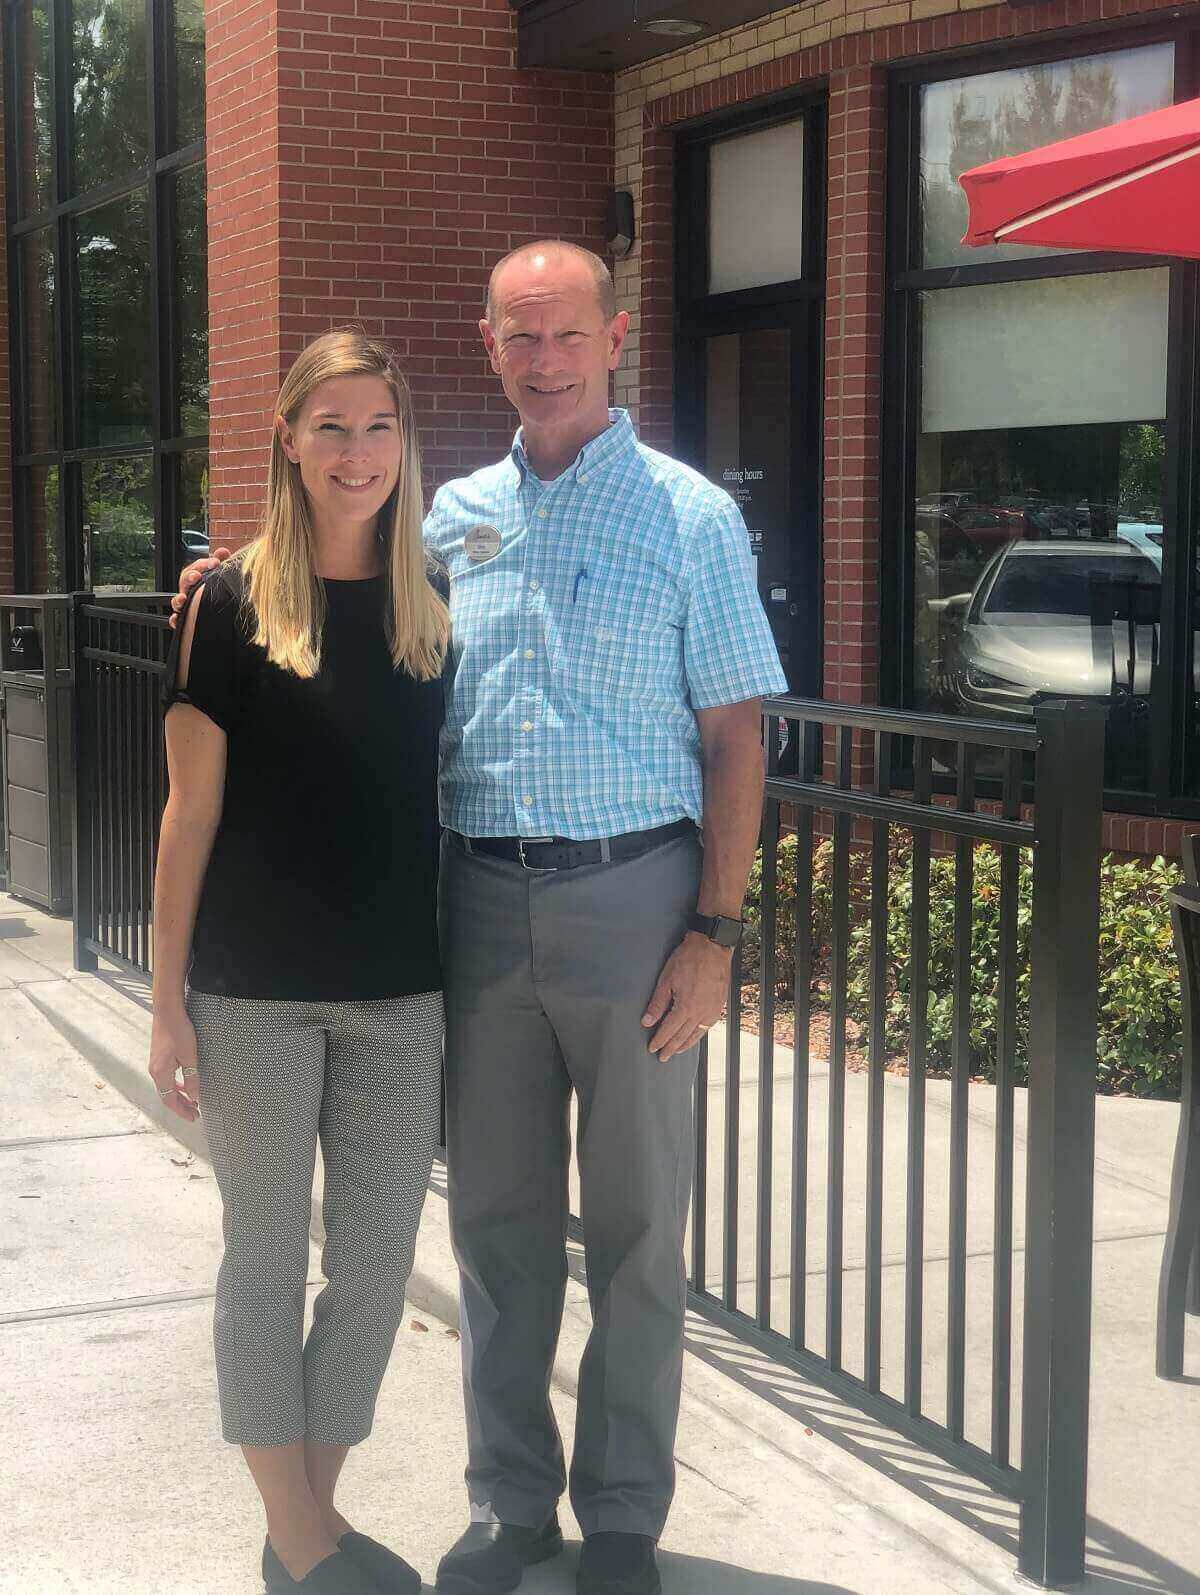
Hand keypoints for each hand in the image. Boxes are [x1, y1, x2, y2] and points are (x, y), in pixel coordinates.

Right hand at [148, 1009, 201, 1120]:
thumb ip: (192, 1078)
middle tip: (195, 1113)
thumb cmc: (179, 1031)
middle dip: (181, 1105)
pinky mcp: (159, 1057)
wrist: (167, 1011)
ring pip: (166, 1086)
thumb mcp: (189, 1056)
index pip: (170, 1099)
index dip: (181, 1110)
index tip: (193, 1117)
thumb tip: (194, 1097)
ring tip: (192, 1101)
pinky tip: (185, 1083)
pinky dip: (176, 1084)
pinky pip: (166, 1077)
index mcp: (160, 1073)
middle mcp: (154, 1070)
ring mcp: (155, 1063)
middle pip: (166, 1095)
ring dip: (179, 1095)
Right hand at [168, 548, 231, 628]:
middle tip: (198, 576)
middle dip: (190, 577)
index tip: (215, 562)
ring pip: (177, 601)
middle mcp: (189, 591)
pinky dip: (175, 620)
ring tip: (183, 598)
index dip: (204, 564)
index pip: (196, 568)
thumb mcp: (219, 575)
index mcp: (196, 579)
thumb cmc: (215, 591)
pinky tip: (178, 619)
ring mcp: (186, 605)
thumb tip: (223, 551)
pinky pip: (176, 620)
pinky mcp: (185, 620)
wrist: (217, 616)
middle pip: (184, 581)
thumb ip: (220, 562)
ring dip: (179, 599)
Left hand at [641, 932, 730, 1060]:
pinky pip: (708, 1026)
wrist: (712, 947)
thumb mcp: (666, 980)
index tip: (652, 1048)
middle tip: (662, 1057)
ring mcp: (711, 1010)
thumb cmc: (689, 959)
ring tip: (676, 1051)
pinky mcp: (719, 1005)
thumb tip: (647, 1021)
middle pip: (682, 1036)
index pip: (668, 1030)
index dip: (659, 1040)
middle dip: (670, 1048)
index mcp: (685, 1007)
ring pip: (696, 1034)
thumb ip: (657, 1004)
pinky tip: (694, 1036)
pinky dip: (699, 1035)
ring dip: (685, 1045)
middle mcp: (700, 1013)